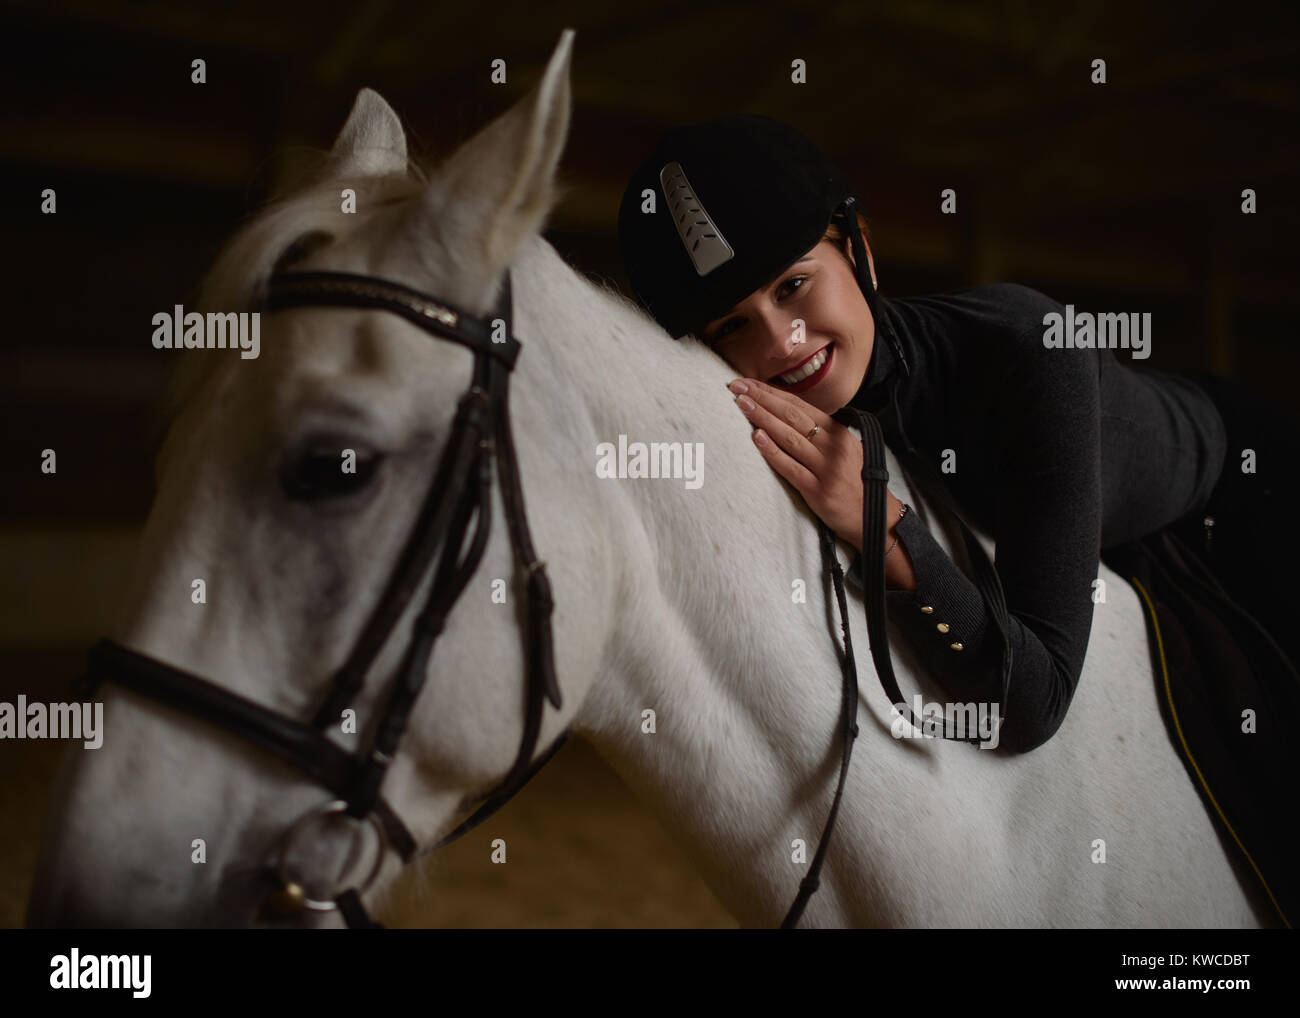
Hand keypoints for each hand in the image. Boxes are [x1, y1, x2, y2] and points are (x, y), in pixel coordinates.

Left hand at [729, 376, 899, 553]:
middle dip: (763, 399)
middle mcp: (832, 447)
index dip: (773, 393)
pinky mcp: (817, 490)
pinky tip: (756, 437)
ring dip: (763, 418)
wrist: (876, 517)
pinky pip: (790, 468)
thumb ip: (822, 433)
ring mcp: (825, 468)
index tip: (749, 383)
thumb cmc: (856, 481)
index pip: (800, 406)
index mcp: (838, 433)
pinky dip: (772, 451)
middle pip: (792, 416)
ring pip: (789, 437)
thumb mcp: (845, 449)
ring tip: (741, 404)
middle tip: (738, 387)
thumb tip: (788, 414)